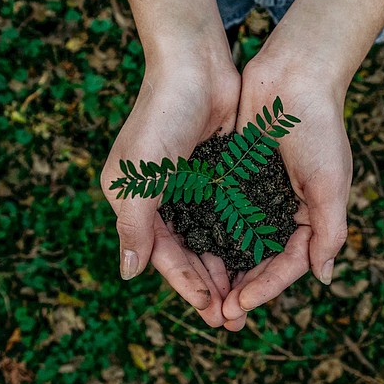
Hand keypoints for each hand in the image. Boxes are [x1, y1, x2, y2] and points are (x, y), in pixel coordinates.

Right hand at [101, 58, 239, 326]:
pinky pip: (227, 215)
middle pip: (187, 253)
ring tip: (246, 298)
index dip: (186, 286)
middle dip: (209, 286)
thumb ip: (134, 226)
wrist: (195, 66)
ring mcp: (190, 187)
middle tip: (233, 317)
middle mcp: (162, 199)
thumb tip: (128, 274)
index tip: (211, 313)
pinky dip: (238, 238)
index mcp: (136, 202)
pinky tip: (255, 258)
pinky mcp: (216, 174)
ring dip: (225, 268)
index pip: (163, 256)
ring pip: (209, 239)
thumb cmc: (161, 117)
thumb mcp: (139, 175)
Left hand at [221, 55, 352, 330]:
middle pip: (260, 259)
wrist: (294, 76)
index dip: (266, 287)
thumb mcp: (331, 183)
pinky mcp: (235, 175)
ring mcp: (257, 193)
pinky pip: (221, 211)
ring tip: (204, 293)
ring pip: (237, 241)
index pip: (288, 263)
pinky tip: (191, 250)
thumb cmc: (319, 128)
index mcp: (310, 216)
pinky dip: (209, 232)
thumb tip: (324, 277)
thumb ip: (329, 231)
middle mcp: (282, 209)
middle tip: (219, 314)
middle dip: (241, 287)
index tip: (240, 306)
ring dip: (222, 268)